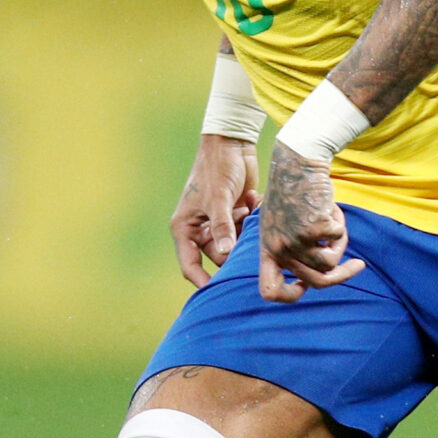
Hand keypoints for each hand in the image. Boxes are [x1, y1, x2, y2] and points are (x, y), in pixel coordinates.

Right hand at [172, 133, 261, 286]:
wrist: (232, 142)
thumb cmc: (217, 167)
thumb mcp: (218, 198)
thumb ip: (222, 227)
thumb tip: (226, 254)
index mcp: (185, 228)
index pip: (190, 266)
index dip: (203, 283)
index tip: (219, 296)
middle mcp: (199, 229)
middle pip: (219, 257)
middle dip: (235, 252)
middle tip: (250, 245)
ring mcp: (218, 223)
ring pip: (235, 245)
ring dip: (244, 232)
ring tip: (247, 209)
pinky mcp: (235, 215)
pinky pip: (244, 230)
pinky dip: (250, 219)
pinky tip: (252, 199)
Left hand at [258, 144, 365, 303]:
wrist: (297, 162)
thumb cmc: (295, 191)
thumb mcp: (284, 223)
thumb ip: (295, 247)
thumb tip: (318, 275)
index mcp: (267, 249)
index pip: (269, 290)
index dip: (290, 295)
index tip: (306, 286)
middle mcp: (278, 249)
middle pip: (316, 281)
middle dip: (342, 274)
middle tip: (359, 265)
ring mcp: (295, 240)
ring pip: (331, 262)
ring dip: (341, 243)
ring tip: (335, 221)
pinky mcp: (313, 228)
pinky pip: (338, 239)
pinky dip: (340, 224)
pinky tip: (330, 206)